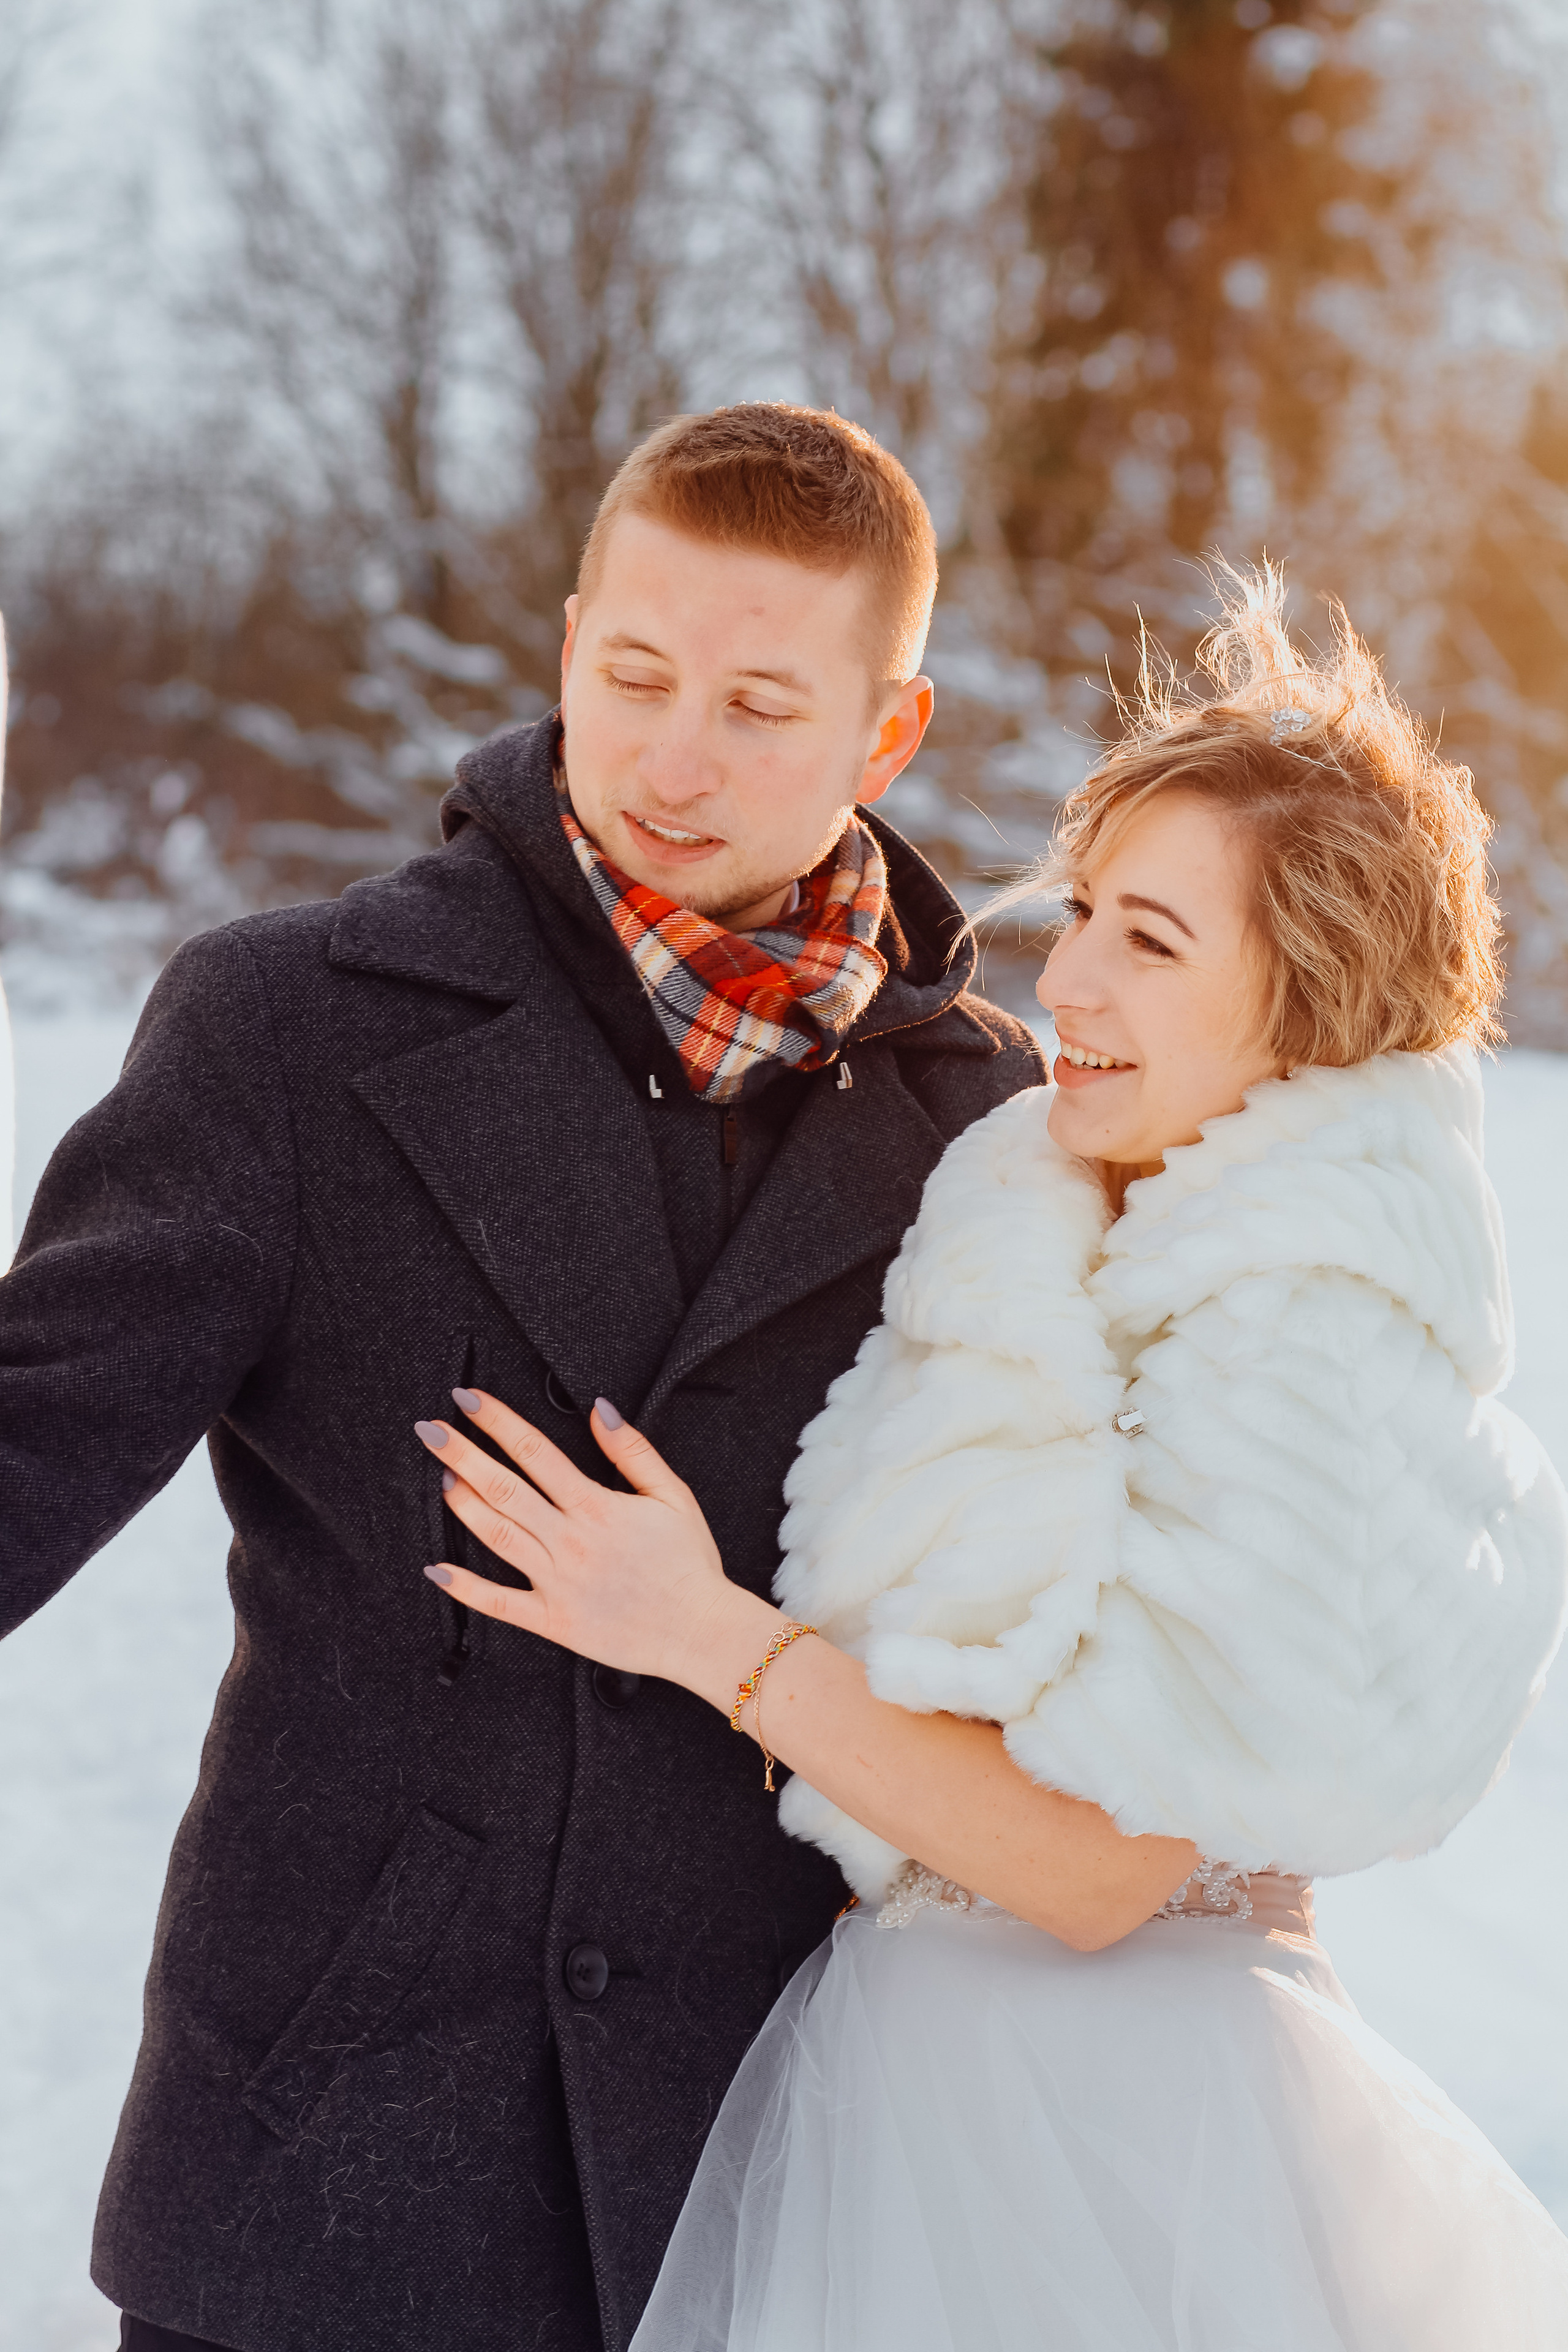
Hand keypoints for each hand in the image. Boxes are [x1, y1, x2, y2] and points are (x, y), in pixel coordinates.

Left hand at [414, 1389, 748, 1684]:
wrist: (701, 1630)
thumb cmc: (689, 1564)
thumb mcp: (673, 1495)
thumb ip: (633, 1451)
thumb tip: (600, 1410)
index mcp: (597, 1507)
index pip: (535, 1452)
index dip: (497, 1422)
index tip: (468, 1400)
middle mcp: (570, 1541)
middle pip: (504, 1488)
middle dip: (463, 1454)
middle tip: (431, 1430)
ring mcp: (558, 1582)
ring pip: (498, 1536)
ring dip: (463, 1504)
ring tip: (442, 1478)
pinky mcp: (554, 1620)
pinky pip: (500, 1604)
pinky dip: (466, 1588)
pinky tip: (437, 1570)